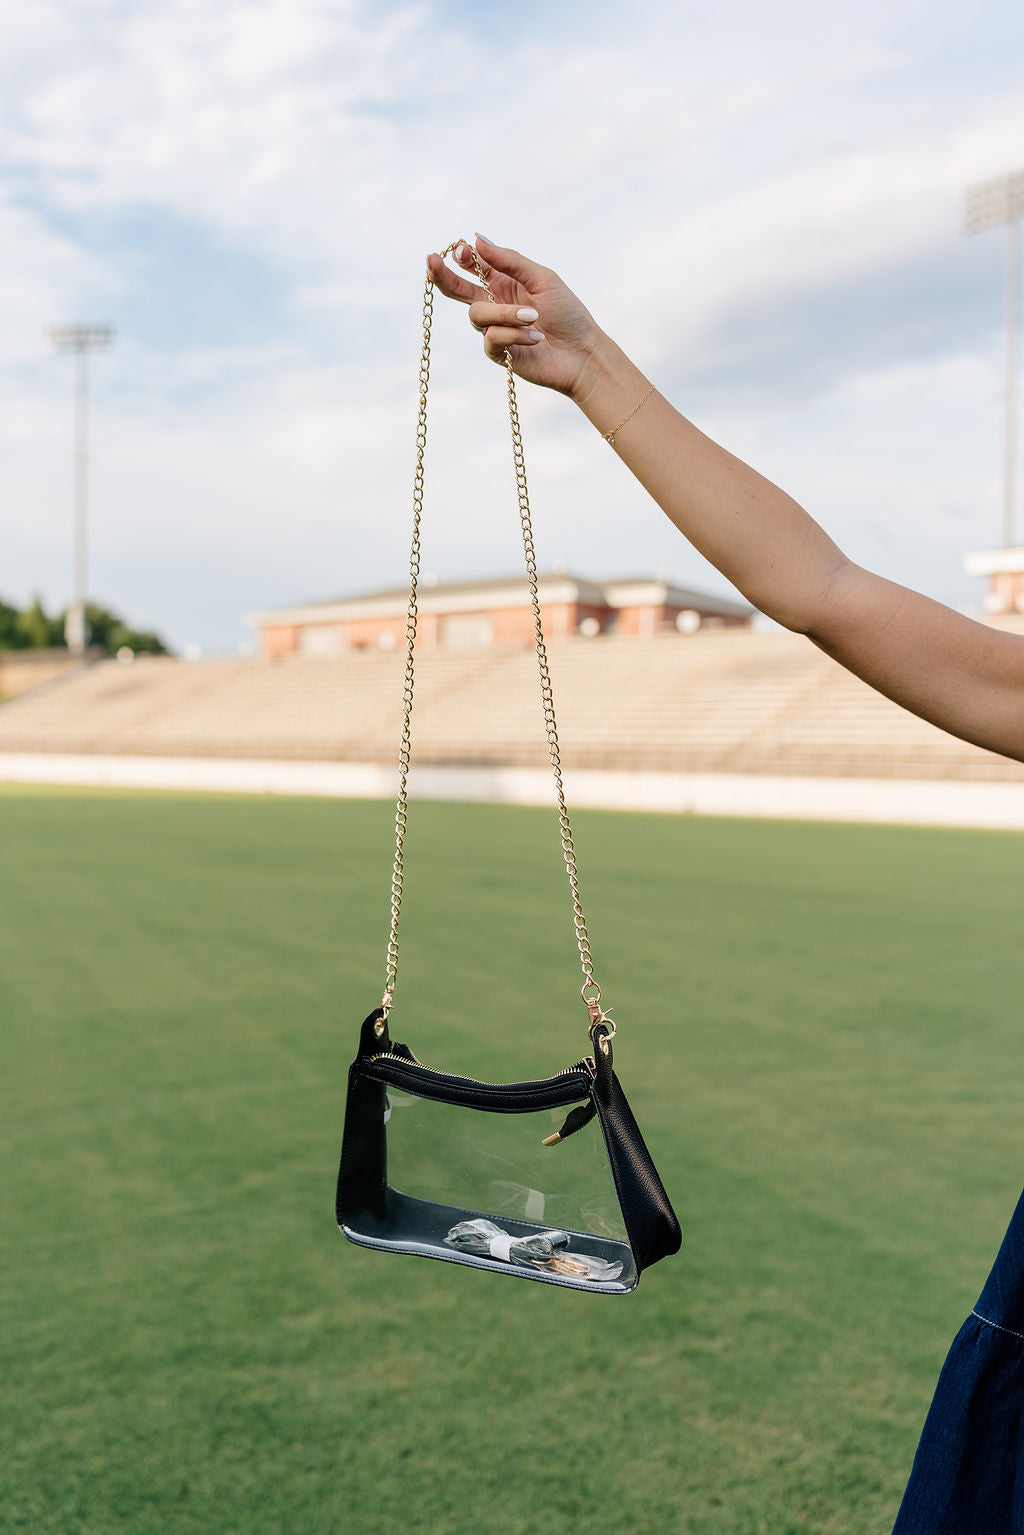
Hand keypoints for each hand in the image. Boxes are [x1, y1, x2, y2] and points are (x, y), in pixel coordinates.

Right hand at [426, 236, 602, 398]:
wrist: (582, 353)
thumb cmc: (567, 313)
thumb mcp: (542, 278)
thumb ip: (509, 260)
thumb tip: (477, 239)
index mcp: (504, 282)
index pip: (473, 267)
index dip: (462, 258)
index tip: (460, 250)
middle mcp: (495, 304)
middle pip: (457, 290)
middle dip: (442, 275)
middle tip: (430, 262)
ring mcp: (494, 329)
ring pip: (477, 314)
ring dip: (505, 313)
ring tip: (533, 316)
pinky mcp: (498, 353)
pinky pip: (491, 338)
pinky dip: (514, 335)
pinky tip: (536, 337)